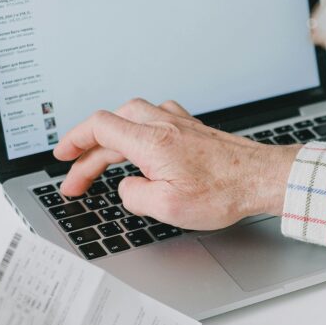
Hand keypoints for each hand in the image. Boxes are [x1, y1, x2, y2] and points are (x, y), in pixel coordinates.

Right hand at [54, 99, 300, 230]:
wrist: (262, 178)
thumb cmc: (224, 192)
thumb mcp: (168, 207)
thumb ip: (135, 196)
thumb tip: (127, 188)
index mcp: (151, 142)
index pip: (99, 127)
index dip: (74, 140)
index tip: (62, 157)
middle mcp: (163, 125)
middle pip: (112, 124)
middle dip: (88, 150)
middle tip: (77, 177)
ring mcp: (180, 123)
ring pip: (132, 117)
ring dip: (112, 137)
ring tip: (102, 160)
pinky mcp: (194, 129)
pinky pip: (155, 119)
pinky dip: (137, 130)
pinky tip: (142, 143)